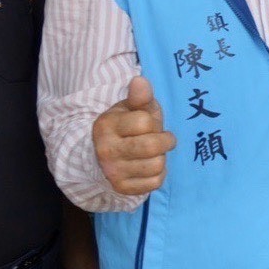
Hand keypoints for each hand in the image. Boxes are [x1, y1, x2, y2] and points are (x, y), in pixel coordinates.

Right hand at [92, 74, 174, 196]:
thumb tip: (140, 80)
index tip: (150, 124)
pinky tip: (149, 167)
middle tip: (163, 139)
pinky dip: (158, 175)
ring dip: (161, 158)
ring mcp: (113, 171)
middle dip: (165, 141)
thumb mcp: (131, 109)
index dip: (153, 122)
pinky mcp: (121, 188)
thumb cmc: (126, 126)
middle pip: (152, 146)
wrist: (103, 155)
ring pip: (156, 166)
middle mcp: (106, 149)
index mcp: (107, 125)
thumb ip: (140, 97)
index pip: (144, 122)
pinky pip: (154, 183)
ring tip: (153, 154)